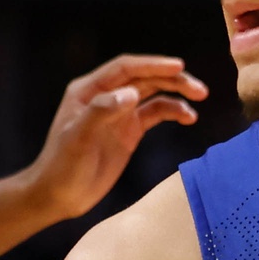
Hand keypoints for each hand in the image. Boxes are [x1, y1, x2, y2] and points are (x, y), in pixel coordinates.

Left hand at [22, 56, 206, 220]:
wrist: (59, 194)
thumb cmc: (62, 166)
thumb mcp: (77, 138)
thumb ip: (101, 112)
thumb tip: (132, 93)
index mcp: (89, 90)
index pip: (126, 69)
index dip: (152, 65)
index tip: (179, 66)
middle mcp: (107, 96)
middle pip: (144, 78)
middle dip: (172, 79)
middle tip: (199, 89)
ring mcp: (120, 113)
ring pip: (153, 93)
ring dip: (176, 93)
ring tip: (199, 98)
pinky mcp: (129, 131)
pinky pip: (155, 114)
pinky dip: (172, 112)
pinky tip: (188, 117)